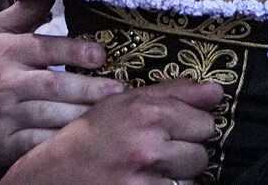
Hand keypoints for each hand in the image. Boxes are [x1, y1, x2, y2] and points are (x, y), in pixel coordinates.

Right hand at [0, 0, 125, 176]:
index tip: (102, 55)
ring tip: (110, 112)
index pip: (44, 48)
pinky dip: (60, 142)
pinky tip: (83, 138)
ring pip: (49, 116)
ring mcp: (6, 116)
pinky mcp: (6, 144)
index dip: (74, 52)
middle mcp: (6, 83)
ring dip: (81, 115)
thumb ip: (26, 11)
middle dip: (87, 88)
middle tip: (118, 89)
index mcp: (7, 52)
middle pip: (52, 85)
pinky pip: (38, 144)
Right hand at [0, 80, 221, 184]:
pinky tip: (146, 183)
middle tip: (158, 152)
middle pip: (201, 153)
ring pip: (192, 179)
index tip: (173, 130)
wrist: (51, 177)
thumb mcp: (122, 103)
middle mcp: (148, 146)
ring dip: (177, 176)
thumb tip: (216, 91)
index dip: (191, 127)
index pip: (204, 122)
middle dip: (185, 153)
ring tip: (150, 170)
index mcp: (145, 113)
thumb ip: (173, 93)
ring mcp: (145, 180)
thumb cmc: (88, 137)